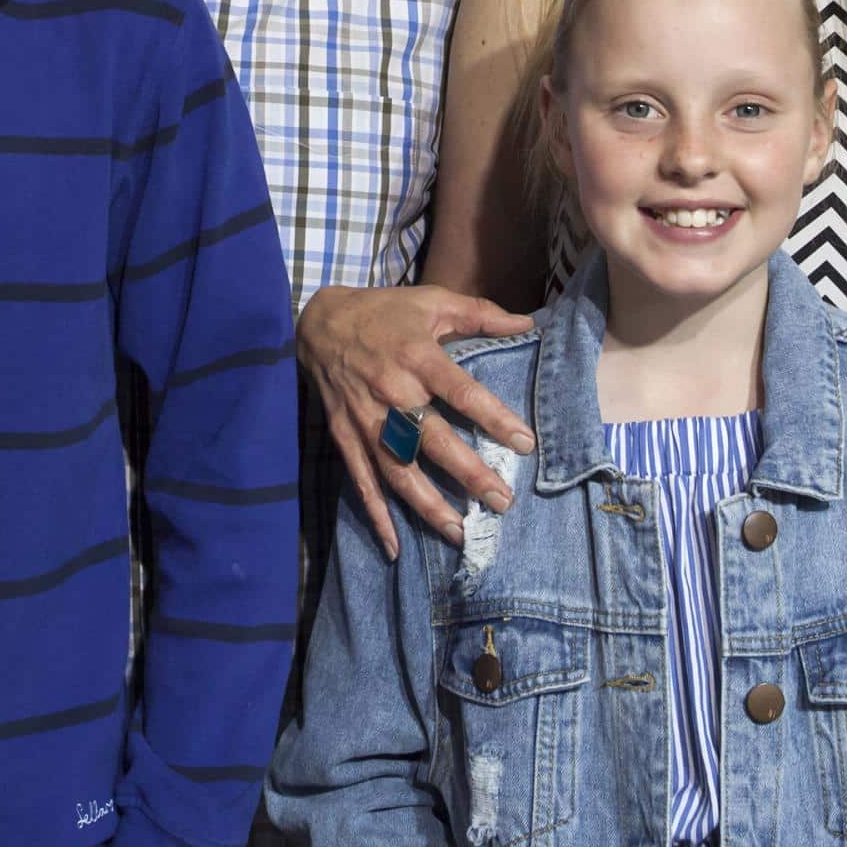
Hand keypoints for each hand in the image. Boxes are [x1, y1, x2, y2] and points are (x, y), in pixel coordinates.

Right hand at [297, 283, 536, 558]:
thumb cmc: (384, 312)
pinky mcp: (344, 436)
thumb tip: (528, 323)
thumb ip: (481, 313)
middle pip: (432, 439)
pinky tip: (395, 545)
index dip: (493, 417)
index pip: (461, 391)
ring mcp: (365, 418)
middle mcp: (391, 391)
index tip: (525, 443)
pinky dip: (376, 514)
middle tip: (502, 501)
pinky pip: (361, 480)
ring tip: (459, 533)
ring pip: (398, 469)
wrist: (318, 322)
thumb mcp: (432, 300)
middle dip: (468, 473)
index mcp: (417, 356)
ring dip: (427, 504)